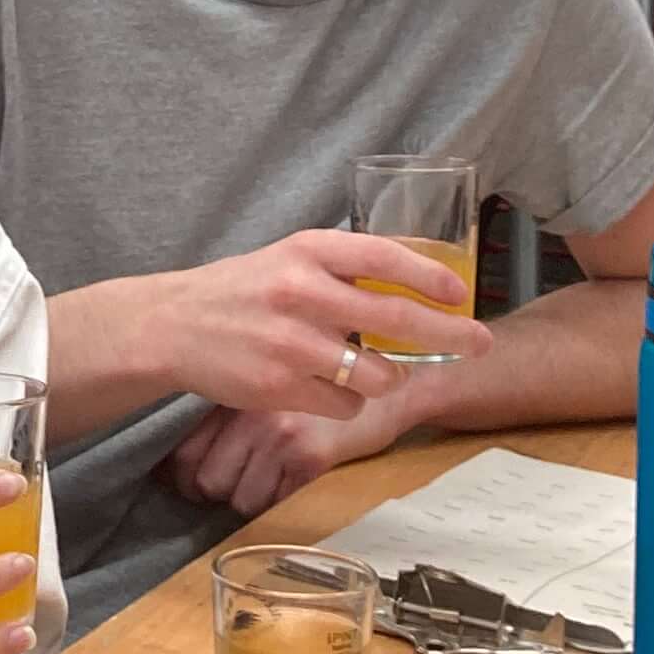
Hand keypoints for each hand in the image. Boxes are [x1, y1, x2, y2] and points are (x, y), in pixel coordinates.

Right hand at [162, 230, 486, 415]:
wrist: (174, 325)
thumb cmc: (243, 290)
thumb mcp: (290, 258)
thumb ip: (343, 268)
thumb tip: (418, 285)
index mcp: (308, 250)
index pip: (384, 256)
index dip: (430, 275)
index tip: (461, 292)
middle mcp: (302, 292)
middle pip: (397, 318)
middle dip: (450, 334)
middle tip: (480, 343)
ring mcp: (291, 343)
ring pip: (377, 373)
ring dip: (388, 377)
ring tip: (367, 369)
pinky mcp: (280, 387)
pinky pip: (345, 403)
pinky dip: (347, 400)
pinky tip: (324, 386)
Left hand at [167, 364, 430, 521]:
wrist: (387, 385)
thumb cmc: (322, 388)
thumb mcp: (268, 388)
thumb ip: (231, 411)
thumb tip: (187, 459)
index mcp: (234, 393)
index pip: (184, 451)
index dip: (185, 478)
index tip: (195, 484)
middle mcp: (249, 413)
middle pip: (208, 481)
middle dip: (220, 494)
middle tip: (236, 488)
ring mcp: (279, 435)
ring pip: (240, 499)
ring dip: (253, 500)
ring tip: (271, 481)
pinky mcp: (310, 456)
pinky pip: (277, 502)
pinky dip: (282, 500)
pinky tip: (296, 479)